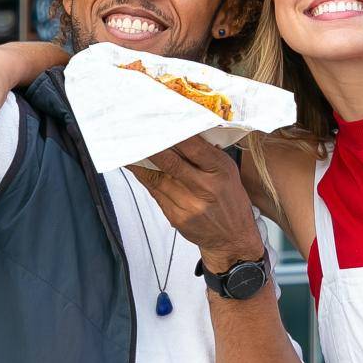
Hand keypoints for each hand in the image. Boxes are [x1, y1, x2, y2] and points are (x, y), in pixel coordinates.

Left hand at [128, 137, 263, 271]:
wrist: (232, 239)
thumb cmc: (230, 200)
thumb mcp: (228, 172)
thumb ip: (207, 154)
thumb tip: (180, 133)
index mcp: (220, 171)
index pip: (193, 147)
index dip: (172, 135)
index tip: (158, 124)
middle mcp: (206, 188)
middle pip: (171, 162)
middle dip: (151, 147)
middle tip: (135, 132)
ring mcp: (189, 205)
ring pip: (157, 178)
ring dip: (140, 162)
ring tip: (129, 146)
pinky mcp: (177, 217)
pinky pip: (155, 193)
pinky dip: (144, 178)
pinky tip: (136, 167)